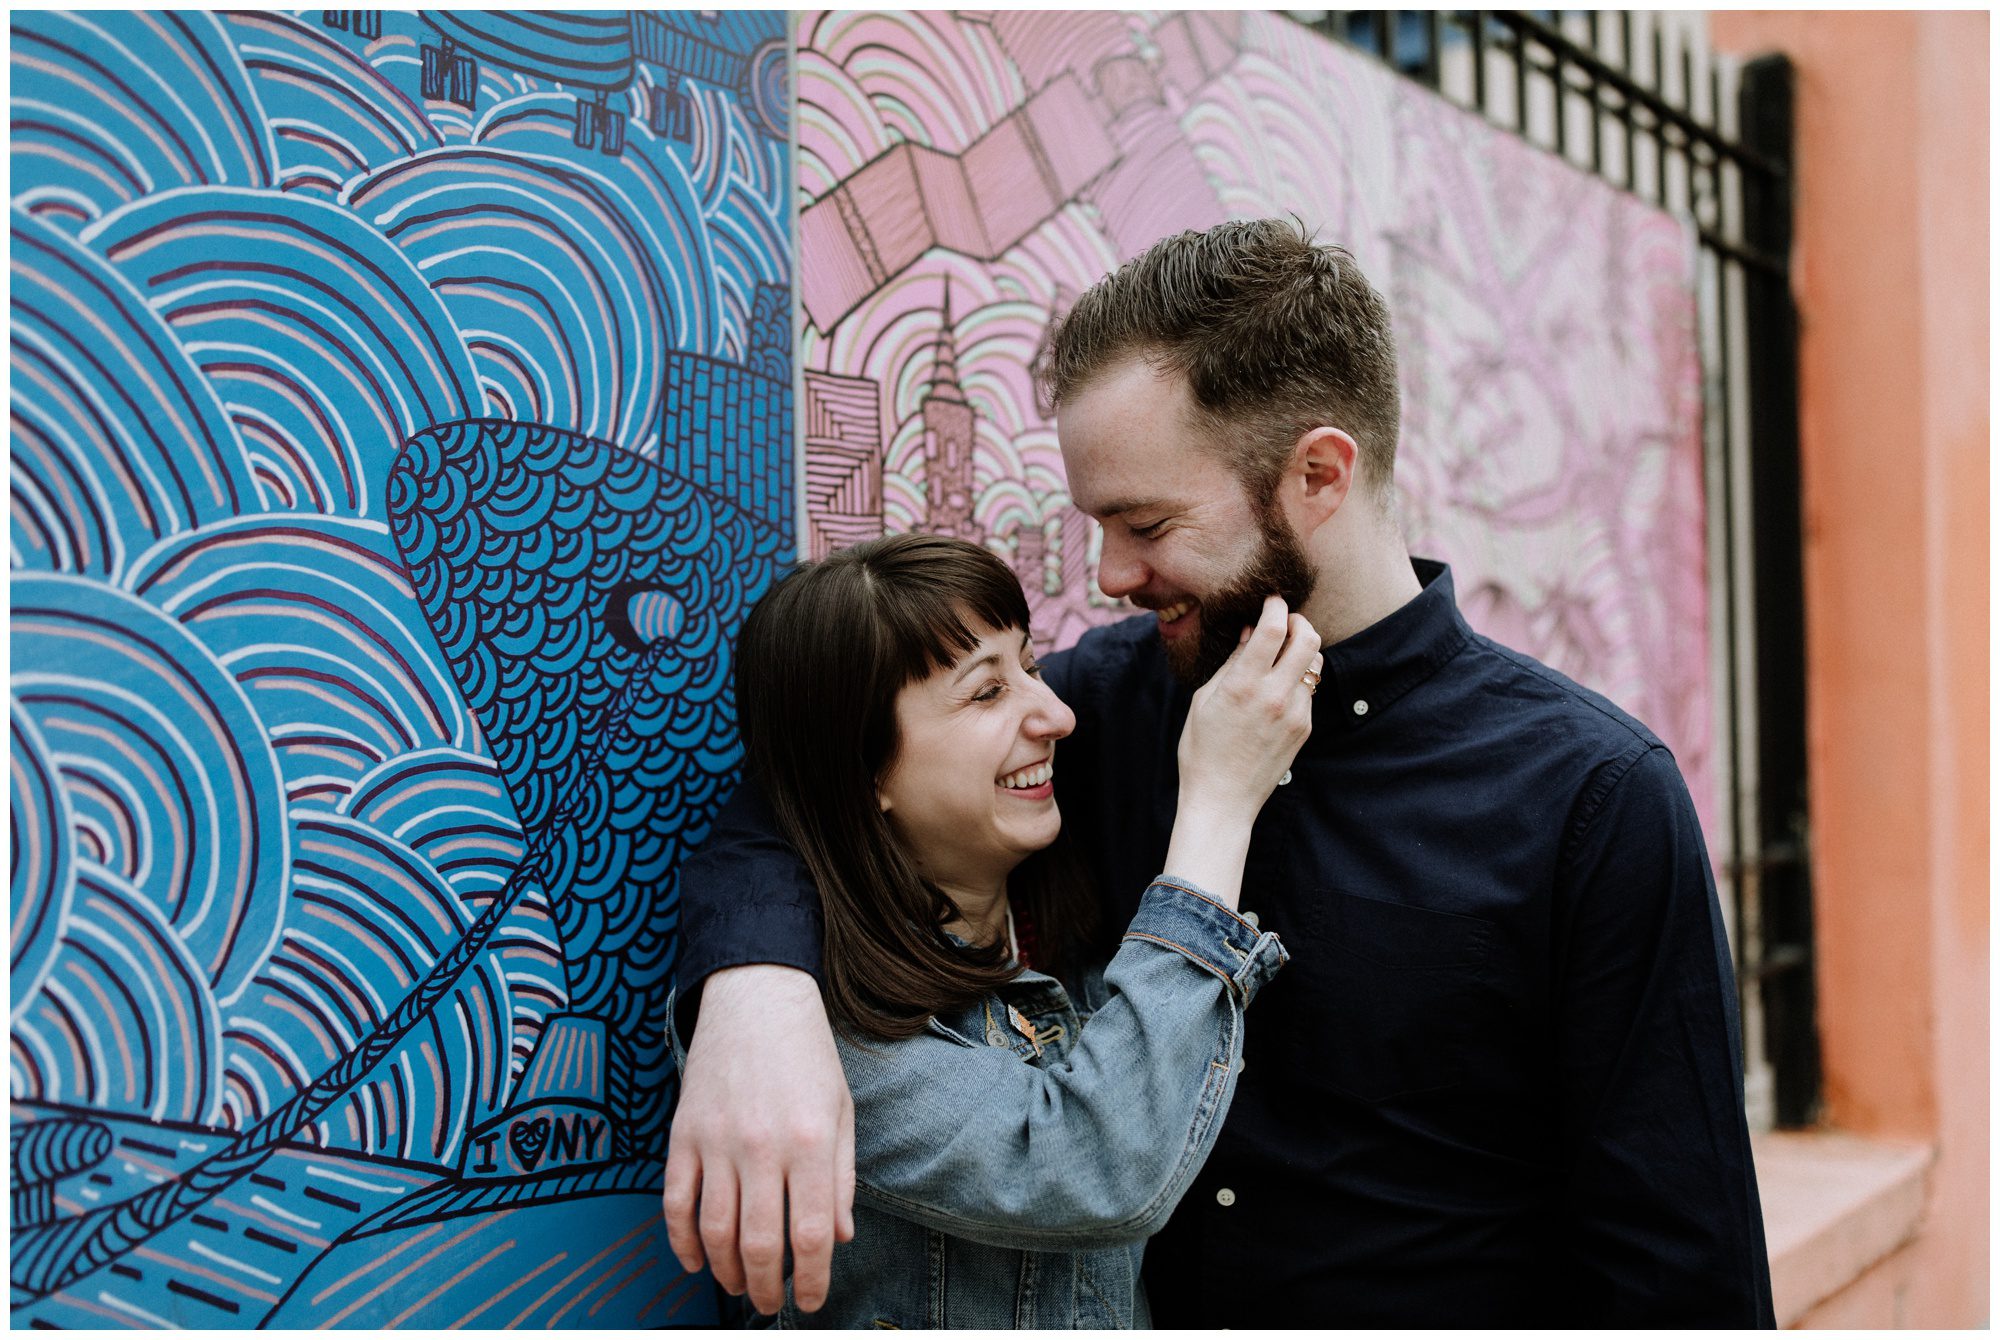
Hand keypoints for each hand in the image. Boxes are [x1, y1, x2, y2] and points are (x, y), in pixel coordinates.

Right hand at [662, 965, 855, 1314]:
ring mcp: (716, 1140)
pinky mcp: (682, 1134)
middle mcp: (762, 1146)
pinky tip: (697, 1260)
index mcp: (809, 1141)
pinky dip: (682, 1241)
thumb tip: (838, 1238)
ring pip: (714, 1231)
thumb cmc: (807, 1055)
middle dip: (768, 1287)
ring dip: (727, 1272)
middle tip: (773, 1304)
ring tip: (741, 1287)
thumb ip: (842, 1178)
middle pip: (759, 1243)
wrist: (755, 996)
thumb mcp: (841, 1111)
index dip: (812, 1279)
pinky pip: (675, 1202)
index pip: (810, 1234)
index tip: (813, 1299)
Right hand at [1163, 596, 1318, 905]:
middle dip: (1299, 622)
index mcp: (1243, 685)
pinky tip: (1276, 690)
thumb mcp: (1204, 699)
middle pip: (1309, 638)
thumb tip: (1252, 633)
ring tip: (1279, 657)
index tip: (1271, 602)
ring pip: (1315, 662)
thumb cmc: (1201, 749)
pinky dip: (1297, 679)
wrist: (1222, 799)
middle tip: (1285, 623)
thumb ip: (1231, 662)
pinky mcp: (1304, 728)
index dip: (1276, 607)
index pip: (1274, 629)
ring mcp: (1295, 713)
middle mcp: (1274, 696)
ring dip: (1301, 650)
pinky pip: (1309, 690)